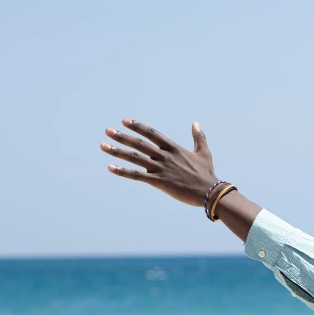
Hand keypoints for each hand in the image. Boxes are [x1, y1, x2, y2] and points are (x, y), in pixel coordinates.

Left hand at [101, 119, 217, 206]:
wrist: (210, 192)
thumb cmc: (207, 174)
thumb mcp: (204, 153)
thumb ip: (198, 137)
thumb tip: (196, 123)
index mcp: (174, 148)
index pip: (152, 134)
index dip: (138, 126)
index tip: (124, 121)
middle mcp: (165, 156)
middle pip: (139, 144)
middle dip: (122, 136)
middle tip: (108, 131)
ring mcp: (161, 169)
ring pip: (134, 158)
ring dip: (117, 151)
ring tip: (103, 146)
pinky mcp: (159, 182)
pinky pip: (137, 176)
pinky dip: (123, 171)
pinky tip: (110, 167)